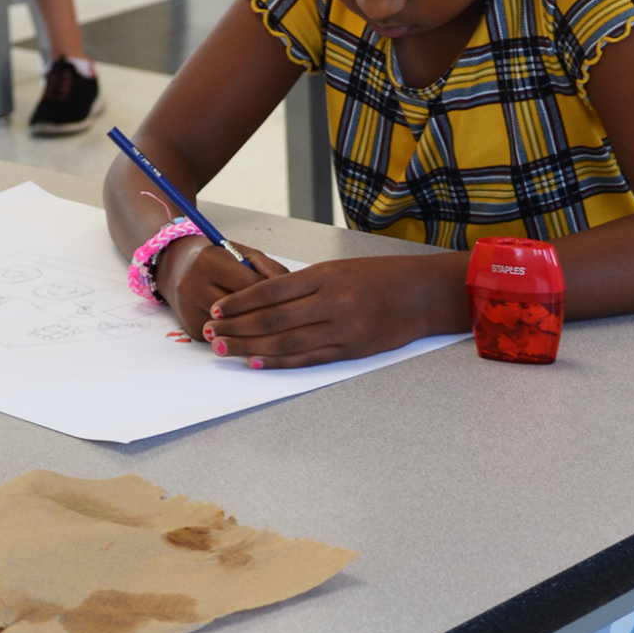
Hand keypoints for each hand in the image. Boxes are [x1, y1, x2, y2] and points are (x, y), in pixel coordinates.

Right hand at [155, 234, 288, 339]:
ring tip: (278, 329)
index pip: (251, 286)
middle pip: (242, 311)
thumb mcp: (243, 254)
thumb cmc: (217, 258)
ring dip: (257, 331)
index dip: (276, 296)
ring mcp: (189, 309)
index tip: (295, 301)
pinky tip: (254, 334)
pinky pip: (224, 338)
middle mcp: (193, 286)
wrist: (176, 266)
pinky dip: (241, 336)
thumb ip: (270, 270)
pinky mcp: (190, 328)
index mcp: (209, 261)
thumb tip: (295, 294)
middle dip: (269, 316)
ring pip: (234, 329)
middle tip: (292, 320)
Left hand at [202, 253, 467, 368]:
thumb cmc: (381, 277)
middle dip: (237, 327)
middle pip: (272, 318)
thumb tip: (263, 295)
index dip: (239, 302)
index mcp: (325, 276)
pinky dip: (280, 362)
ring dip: (250, 347)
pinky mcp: (350, 350)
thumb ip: (304, 284)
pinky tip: (257, 363)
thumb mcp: (340, 269)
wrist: (423, 294)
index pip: (270, 290)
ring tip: (224, 348)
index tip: (217, 309)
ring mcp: (341, 329)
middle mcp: (331, 302)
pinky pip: (308, 359)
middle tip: (210, 333)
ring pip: (285, 342)